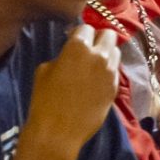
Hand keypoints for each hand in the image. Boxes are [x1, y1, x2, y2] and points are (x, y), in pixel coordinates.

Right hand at [15, 25, 121, 159]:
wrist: (58, 131)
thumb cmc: (44, 99)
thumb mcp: (44, 70)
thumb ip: (62, 56)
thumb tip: (70, 53)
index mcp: (78, 47)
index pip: (86, 28)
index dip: (79, 34)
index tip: (73, 40)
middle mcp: (99, 55)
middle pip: (108, 35)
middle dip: (98, 39)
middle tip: (88, 49)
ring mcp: (111, 72)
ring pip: (116, 52)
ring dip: (106, 54)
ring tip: (93, 65)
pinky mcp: (116, 88)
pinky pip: (115, 71)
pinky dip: (108, 71)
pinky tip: (96, 80)